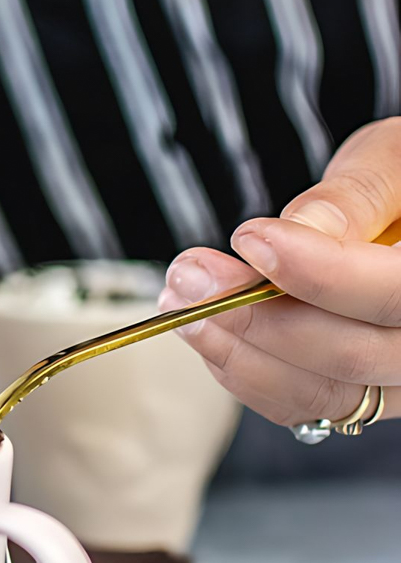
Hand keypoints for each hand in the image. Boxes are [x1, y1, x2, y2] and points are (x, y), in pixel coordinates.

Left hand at [159, 118, 400, 429]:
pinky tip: (209, 331)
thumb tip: (302, 230)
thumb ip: (354, 195)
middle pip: (351, 355)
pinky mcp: (360, 393)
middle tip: (192, 274)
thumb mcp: (390, 159)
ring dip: (236, 350)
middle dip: (255, 315)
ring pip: (320, 390)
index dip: (321, 275)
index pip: (395, 295)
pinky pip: (304, 404)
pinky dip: (247, 372)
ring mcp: (398, 378)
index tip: (252, 240)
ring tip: (182, 301)